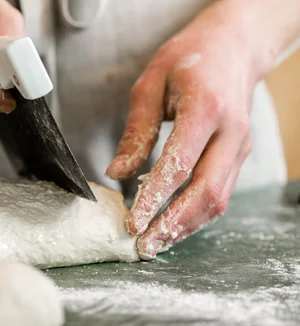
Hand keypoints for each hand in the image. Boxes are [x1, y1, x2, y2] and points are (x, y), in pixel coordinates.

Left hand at [105, 0, 279, 258]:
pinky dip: (196, 214)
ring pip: (218, 200)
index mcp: (205, 110)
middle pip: (206, 193)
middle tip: (142, 246)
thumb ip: (135, 132)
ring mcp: (240, 147)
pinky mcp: (239, 156)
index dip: (154, 199)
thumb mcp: (150, 85)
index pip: (179, 166)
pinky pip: (221, 193)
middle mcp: (230, 132)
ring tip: (154, 244)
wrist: (233, 47)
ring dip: (186, 227)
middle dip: (173, 225)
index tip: (132, 223)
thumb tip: (117, 173)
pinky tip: (172, 225)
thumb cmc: (188, 60)